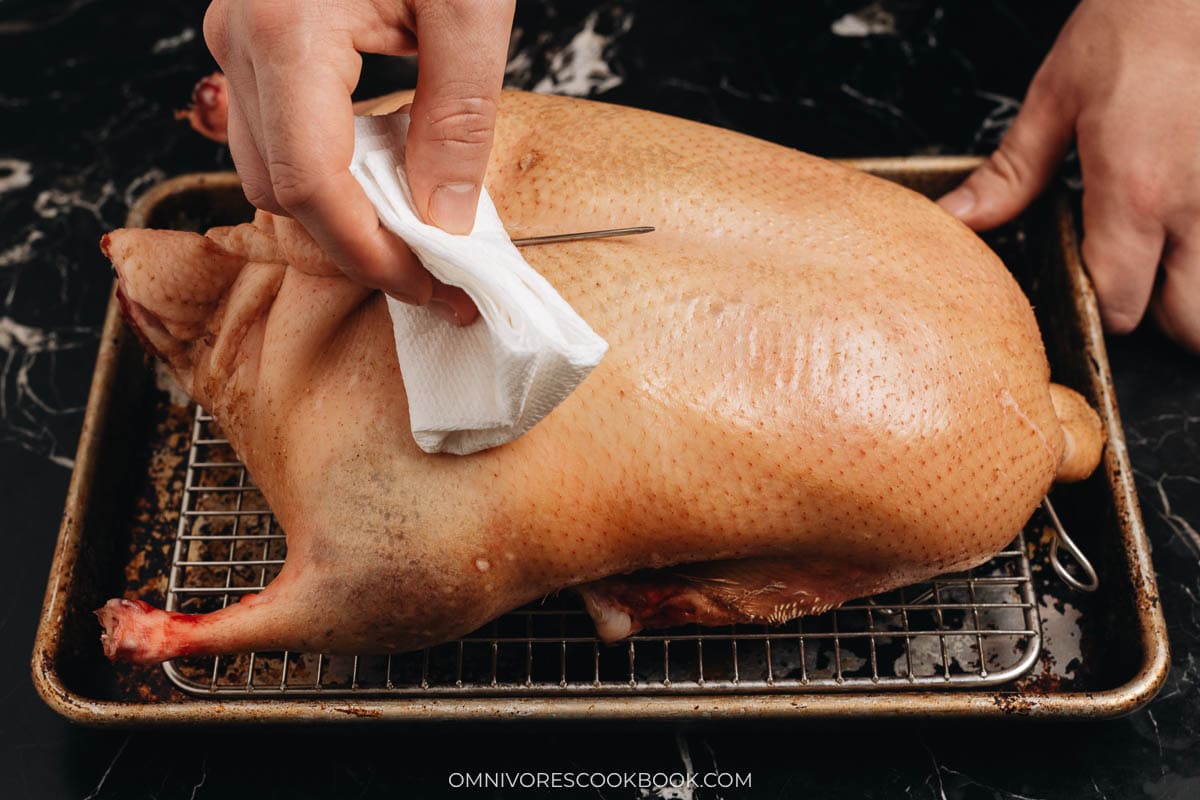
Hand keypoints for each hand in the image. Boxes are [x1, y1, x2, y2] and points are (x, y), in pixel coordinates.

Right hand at [203, 0, 515, 324]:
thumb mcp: (467, 4)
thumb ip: (457, 116)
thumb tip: (447, 217)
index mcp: (286, 30)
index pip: (309, 188)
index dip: (369, 256)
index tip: (430, 289)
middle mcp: (241, 37)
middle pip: (280, 189)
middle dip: (355, 246)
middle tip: (433, 271)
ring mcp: (237, 32)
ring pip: (270, 166)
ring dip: (342, 212)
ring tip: (419, 227)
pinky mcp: (254, 31)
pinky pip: (278, 128)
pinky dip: (332, 168)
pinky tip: (391, 169)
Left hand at [938, 0, 1199, 352]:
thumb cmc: (1140, 22)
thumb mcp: (1059, 95)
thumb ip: (1012, 172)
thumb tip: (959, 219)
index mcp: (1136, 195)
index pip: (1119, 305)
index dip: (1097, 308)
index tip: (1084, 282)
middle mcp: (1198, 207)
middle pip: (1190, 323)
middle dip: (1158, 320)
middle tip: (1133, 284)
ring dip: (1196, 293)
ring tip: (1168, 260)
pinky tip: (1189, 224)